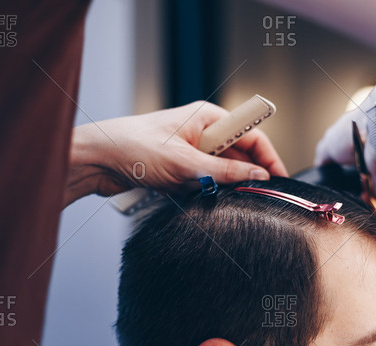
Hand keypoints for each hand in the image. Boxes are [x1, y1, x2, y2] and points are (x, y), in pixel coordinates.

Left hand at [65, 101, 287, 206]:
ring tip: (226, 197)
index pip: (252, 135)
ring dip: (224, 184)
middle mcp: (202, 131)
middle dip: (247, 174)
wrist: (96, 160)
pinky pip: (205, 180)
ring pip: (222, 170)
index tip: (279, 178)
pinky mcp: (181, 167)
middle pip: (239, 154)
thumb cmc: (133, 146)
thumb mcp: (186, 162)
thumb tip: (258, 176)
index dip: (268, 157)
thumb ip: (226, 171)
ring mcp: (192, 150)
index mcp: (208, 118)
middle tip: (257, 195)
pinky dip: (207, 190)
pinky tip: (202, 197)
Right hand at [315, 105, 375, 242]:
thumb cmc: (358, 133)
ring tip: (353, 238)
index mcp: (371, 162)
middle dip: (358, 218)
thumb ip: (325, 160)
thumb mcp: (330, 145)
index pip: (360, 187)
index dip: (347, 199)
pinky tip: (372, 244)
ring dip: (370, 230)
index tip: (334, 211)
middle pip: (373, 206)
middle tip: (342, 228)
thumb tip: (319, 171)